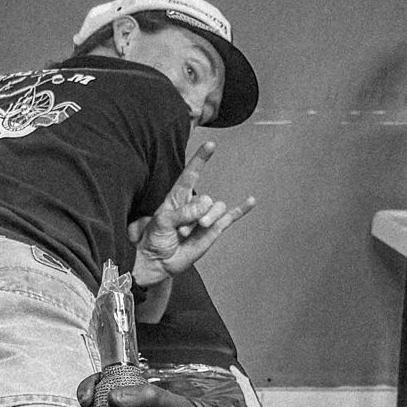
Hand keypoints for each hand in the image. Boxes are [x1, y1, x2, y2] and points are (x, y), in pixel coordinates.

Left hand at [130, 140, 256, 288]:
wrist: (158, 262)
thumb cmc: (154, 239)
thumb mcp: (162, 222)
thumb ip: (183, 212)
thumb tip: (205, 207)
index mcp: (177, 198)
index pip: (190, 175)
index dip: (200, 160)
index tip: (210, 144)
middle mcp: (193, 205)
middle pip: (205, 199)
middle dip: (195, 214)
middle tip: (180, 229)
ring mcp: (204, 217)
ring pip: (217, 208)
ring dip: (208, 220)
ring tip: (190, 232)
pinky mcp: (213, 230)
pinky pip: (231, 217)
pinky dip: (242, 210)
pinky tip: (251, 201)